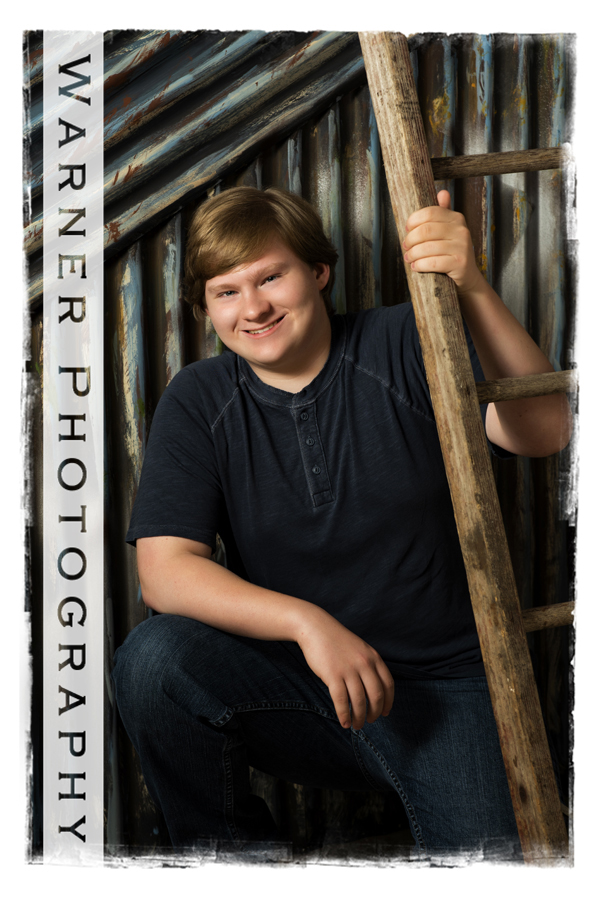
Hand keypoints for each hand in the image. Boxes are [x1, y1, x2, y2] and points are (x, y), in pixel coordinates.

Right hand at [295, 607, 394, 729]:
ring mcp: (348, 669)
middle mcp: (364, 664)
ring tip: (356, 725)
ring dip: (359, 717)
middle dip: (374, 713)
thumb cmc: (336, 640)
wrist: (315, 627)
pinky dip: (343, 714)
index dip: (388, 702)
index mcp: (373, 657)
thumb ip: (368, 665)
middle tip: (370, 721)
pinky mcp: (332, 675)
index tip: (385, 713)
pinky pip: (341, 700)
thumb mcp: (360, 649)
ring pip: (359, 701)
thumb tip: (373, 690)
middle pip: (376, 696)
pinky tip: (344, 722)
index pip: (388, 684)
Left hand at [403, 190, 483, 294]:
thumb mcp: (448, 232)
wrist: (467, 277)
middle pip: (426, 230)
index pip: (430, 213)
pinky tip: (416, 267)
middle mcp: (461, 230)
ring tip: (409, 258)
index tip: (407, 229)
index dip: (414, 220)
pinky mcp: (459, 263)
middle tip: (405, 247)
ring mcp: (462, 247)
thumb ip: (443, 214)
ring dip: (413, 254)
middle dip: (410, 239)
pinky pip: (433, 262)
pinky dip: (420, 265)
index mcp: (456, 218)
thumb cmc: (451, 253)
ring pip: (427, 247)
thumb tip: (443, 192)